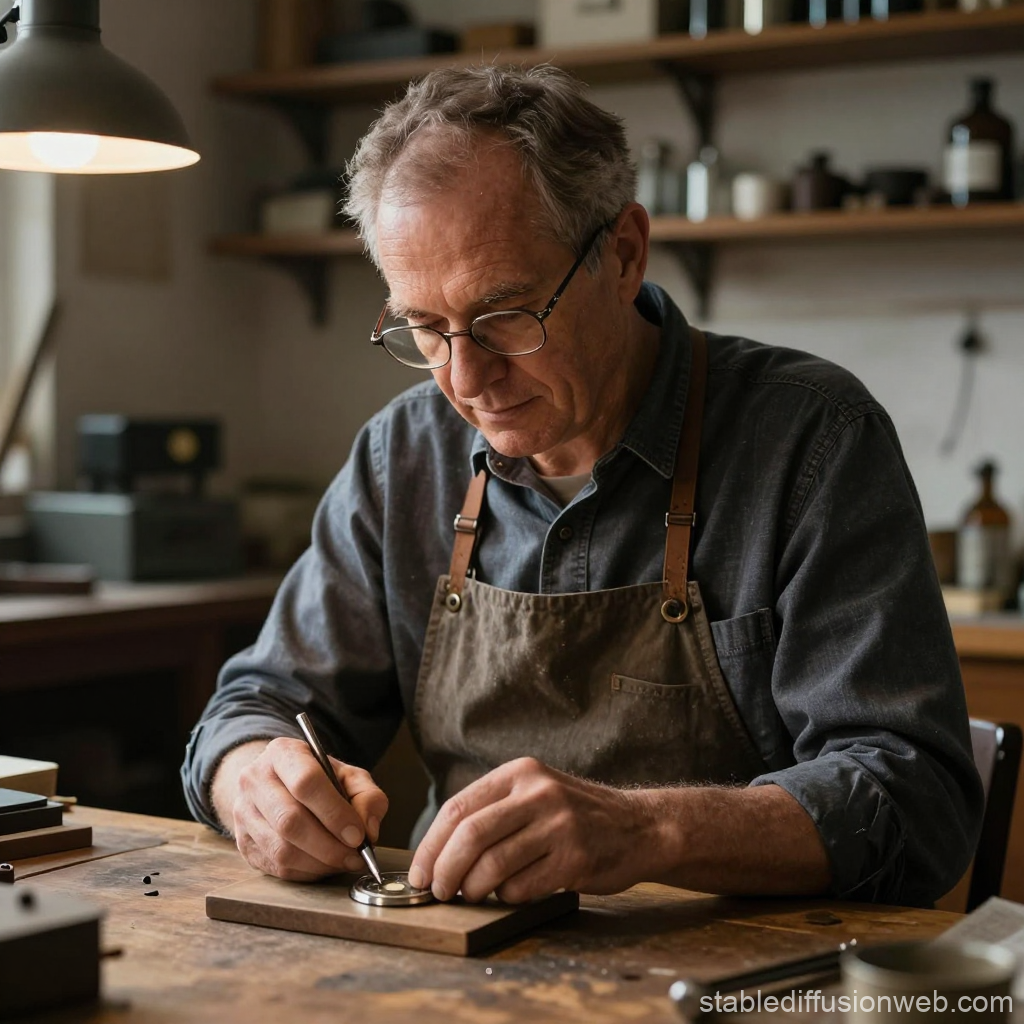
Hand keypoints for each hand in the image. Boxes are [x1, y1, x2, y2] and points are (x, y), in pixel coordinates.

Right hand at [217, 737, 388, 880]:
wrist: (275, 784)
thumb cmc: (317, 779)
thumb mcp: (347, 775)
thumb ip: (367, 796)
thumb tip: (368, 830)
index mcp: (282, 754)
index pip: (306, 782)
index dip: (334, 813)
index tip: (358, 835)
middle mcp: (254, 780)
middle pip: (290, 821)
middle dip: (329, 846)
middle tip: (355, 856)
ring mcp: (243, 813)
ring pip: (281, 849)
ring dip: (319, 863)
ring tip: (343, 862)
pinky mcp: (242, 842)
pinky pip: (276, 867)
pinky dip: (307, 872)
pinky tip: (324, 865)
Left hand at [408, 757, 655, 902]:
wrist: (638, 826)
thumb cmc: (575, 815)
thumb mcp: (535, 794)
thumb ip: (494, 810)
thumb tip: (438, 851)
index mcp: (520, 772)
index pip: (459, 807)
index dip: (431, 844)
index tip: (420, 872)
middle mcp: (538, 792)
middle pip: (471, 835)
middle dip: (444, 869)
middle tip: (438, 891)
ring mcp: (559, 824)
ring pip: (493, 864)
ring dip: (473, 888)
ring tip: (471, 894)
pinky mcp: (575, 857)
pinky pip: (522, 886)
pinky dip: (507, 897)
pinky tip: (511, 893)